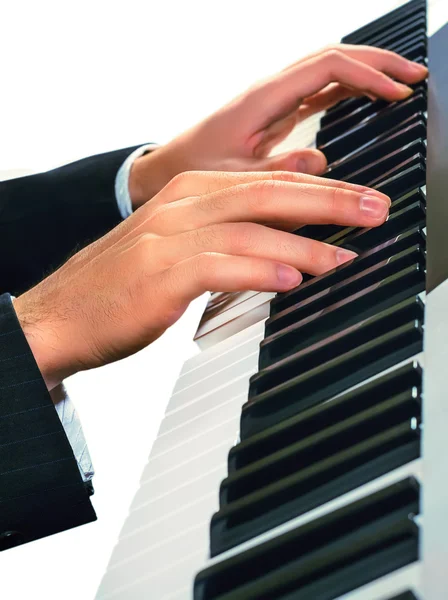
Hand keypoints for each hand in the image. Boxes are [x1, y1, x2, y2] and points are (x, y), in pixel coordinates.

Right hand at [14, 170, 389, 389]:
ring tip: (344, 257)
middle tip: (373, 211)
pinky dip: (259, 271)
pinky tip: (290, 280)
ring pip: (249, 229)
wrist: (63, 312)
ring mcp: (167, 238)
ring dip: (304, 244)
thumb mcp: (181, 245)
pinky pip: (218, 266)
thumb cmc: (126, 283)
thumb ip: (230, 233)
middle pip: (266, 194)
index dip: (321, 189)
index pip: (266, 182)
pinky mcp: (159, 275)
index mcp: (189, 193)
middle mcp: (181, 206)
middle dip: (328, 202)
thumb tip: (287, 238)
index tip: (361, 200)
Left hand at [129, 44, 426, 207]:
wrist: (166, 171)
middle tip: (413, 76)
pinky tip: (364, 99)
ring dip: (364, 74)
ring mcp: (274, 102)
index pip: (325, 68)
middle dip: (376, 62)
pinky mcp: (275, 116)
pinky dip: (346, 91)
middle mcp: (270, 92)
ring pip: (326, 72)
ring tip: (399, 85)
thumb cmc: (191, 171)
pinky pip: (316, 92)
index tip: (397, 92)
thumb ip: (276, 174)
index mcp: (262, 98)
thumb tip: (321, 162)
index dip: (366, 75)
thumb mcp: (233, 180)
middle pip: (331, 59)